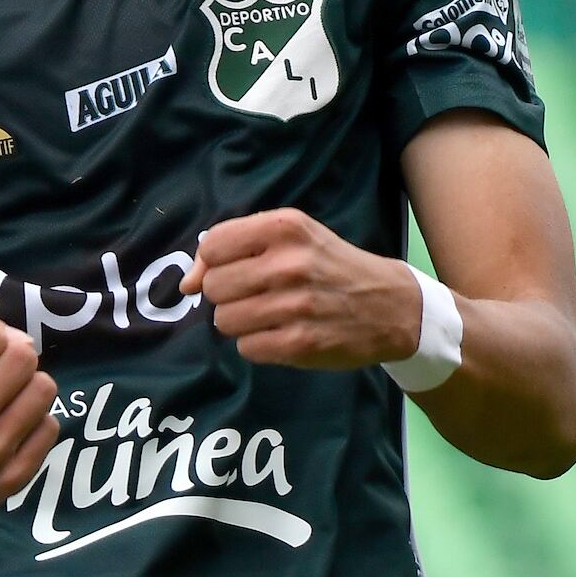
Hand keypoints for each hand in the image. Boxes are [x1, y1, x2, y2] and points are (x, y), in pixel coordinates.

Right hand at [0, 311, 58, 534]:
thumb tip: (16, 334)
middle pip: (24, 358)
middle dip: (14, 356)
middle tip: (1, 373)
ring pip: (44, 389)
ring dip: (29, 387)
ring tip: (8, 400)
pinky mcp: (13, 479)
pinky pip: (50, 426)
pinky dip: (35, 421)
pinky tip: (13, 428)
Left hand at [180, 208, 421, 369]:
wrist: (390, 305)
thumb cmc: (331, 265)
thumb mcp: (292, 237)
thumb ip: (235, 247)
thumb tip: (185, 284)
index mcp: (285, 228)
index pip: (213, 245)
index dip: (215, 263)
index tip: (235, 269)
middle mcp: (288, 263)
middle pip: (214, 287)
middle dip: (229, 295)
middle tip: (258, 294)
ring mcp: (294, 305)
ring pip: (224, 320)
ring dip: (240, 322)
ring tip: (270, 315)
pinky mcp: (300, 343)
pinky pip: (246, 348)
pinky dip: (258, 344)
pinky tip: (282, 334)